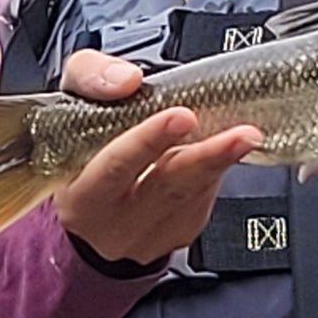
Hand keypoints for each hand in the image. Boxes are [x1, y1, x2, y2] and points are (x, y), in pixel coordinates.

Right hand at [49, 49, 261, 272]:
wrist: (86, 203)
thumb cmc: (78, 147)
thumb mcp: (70, 99)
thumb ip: (91, 79)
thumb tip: (128, 80)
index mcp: (80, 195)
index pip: (115, 167)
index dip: (149, 141)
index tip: (182, 116)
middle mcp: (110, 226)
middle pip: (165, 188)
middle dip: (205, 157)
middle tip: (241, 134)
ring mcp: (145, 238)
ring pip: (190, 197)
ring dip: (221, 162)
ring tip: (247, 136)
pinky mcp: (173, 238)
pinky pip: (200, 204)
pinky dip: (212, 173)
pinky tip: (220, 152)